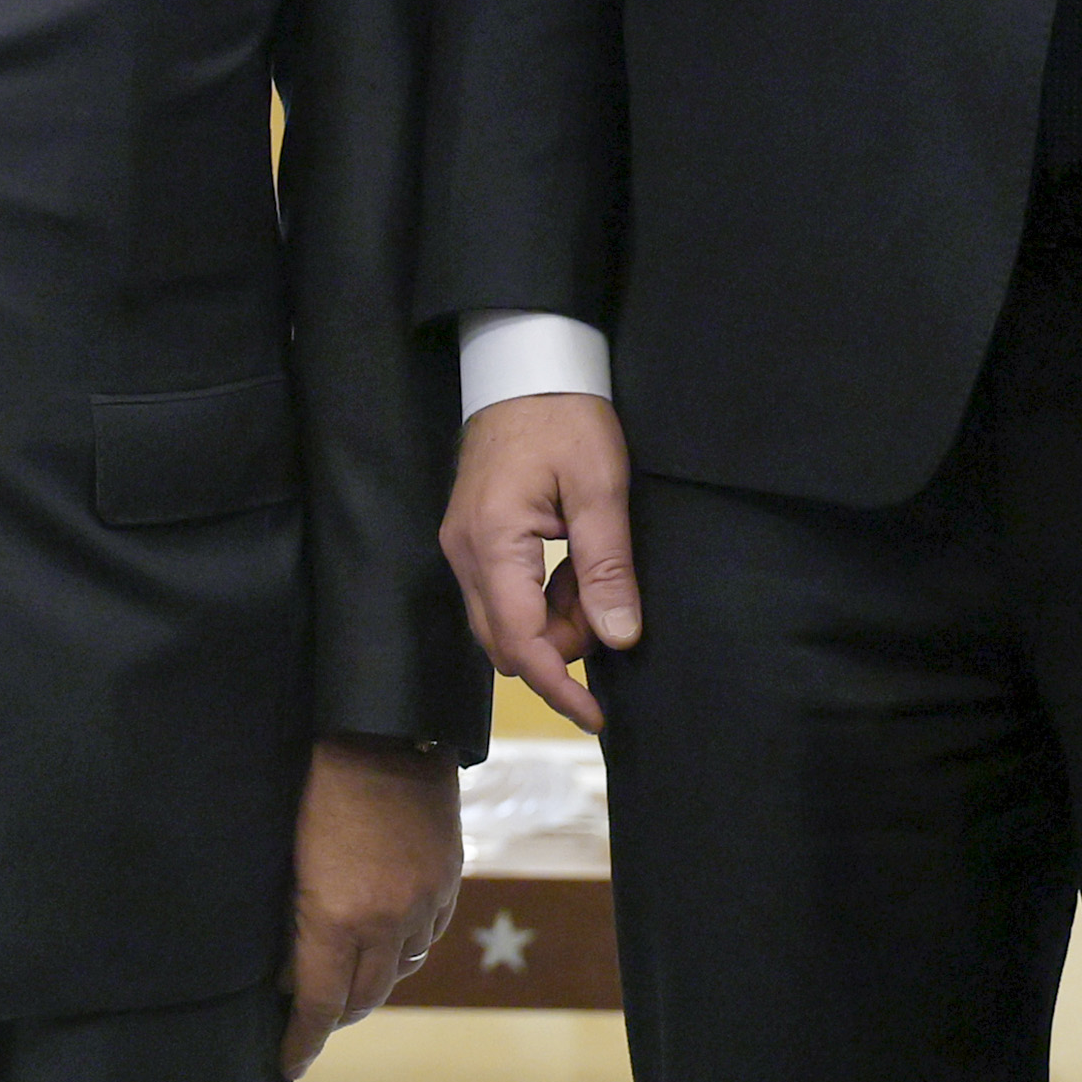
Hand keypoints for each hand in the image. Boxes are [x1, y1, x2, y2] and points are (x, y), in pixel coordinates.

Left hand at [280, 736, 462, 1076]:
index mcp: (335, 917)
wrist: (385, 733)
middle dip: (333, 1016)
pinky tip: (384, 942)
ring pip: (399, 971)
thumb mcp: (288, 857)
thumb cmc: (316, 788)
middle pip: (363, 998)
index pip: (317, 1003)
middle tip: (309, 1022)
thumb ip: (291, 920)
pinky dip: (402, 950)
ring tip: (343, 981)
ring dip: (370, 983)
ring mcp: (423, 904)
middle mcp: (386, 921)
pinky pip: (425, 938)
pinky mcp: (447, 883)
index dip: (301, 1040)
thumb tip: (288, 972)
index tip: (286, 1065)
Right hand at [440, 391, 639, 728]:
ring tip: (597, 585)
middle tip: (610, 623)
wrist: (524, 365)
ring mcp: (462, 544)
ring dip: (552, 625)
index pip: (519, 640)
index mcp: (492, 542)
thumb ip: (606, 567)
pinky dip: (542, 601)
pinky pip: (502, 593)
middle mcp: (463, 551)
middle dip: (558, 653)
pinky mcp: (473, 537)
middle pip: (503, 640)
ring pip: (502, 620)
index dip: (559, 687)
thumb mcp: (600, 488)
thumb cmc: (564, 418)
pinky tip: (574, 572)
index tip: (597, 716)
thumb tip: (618, 640)